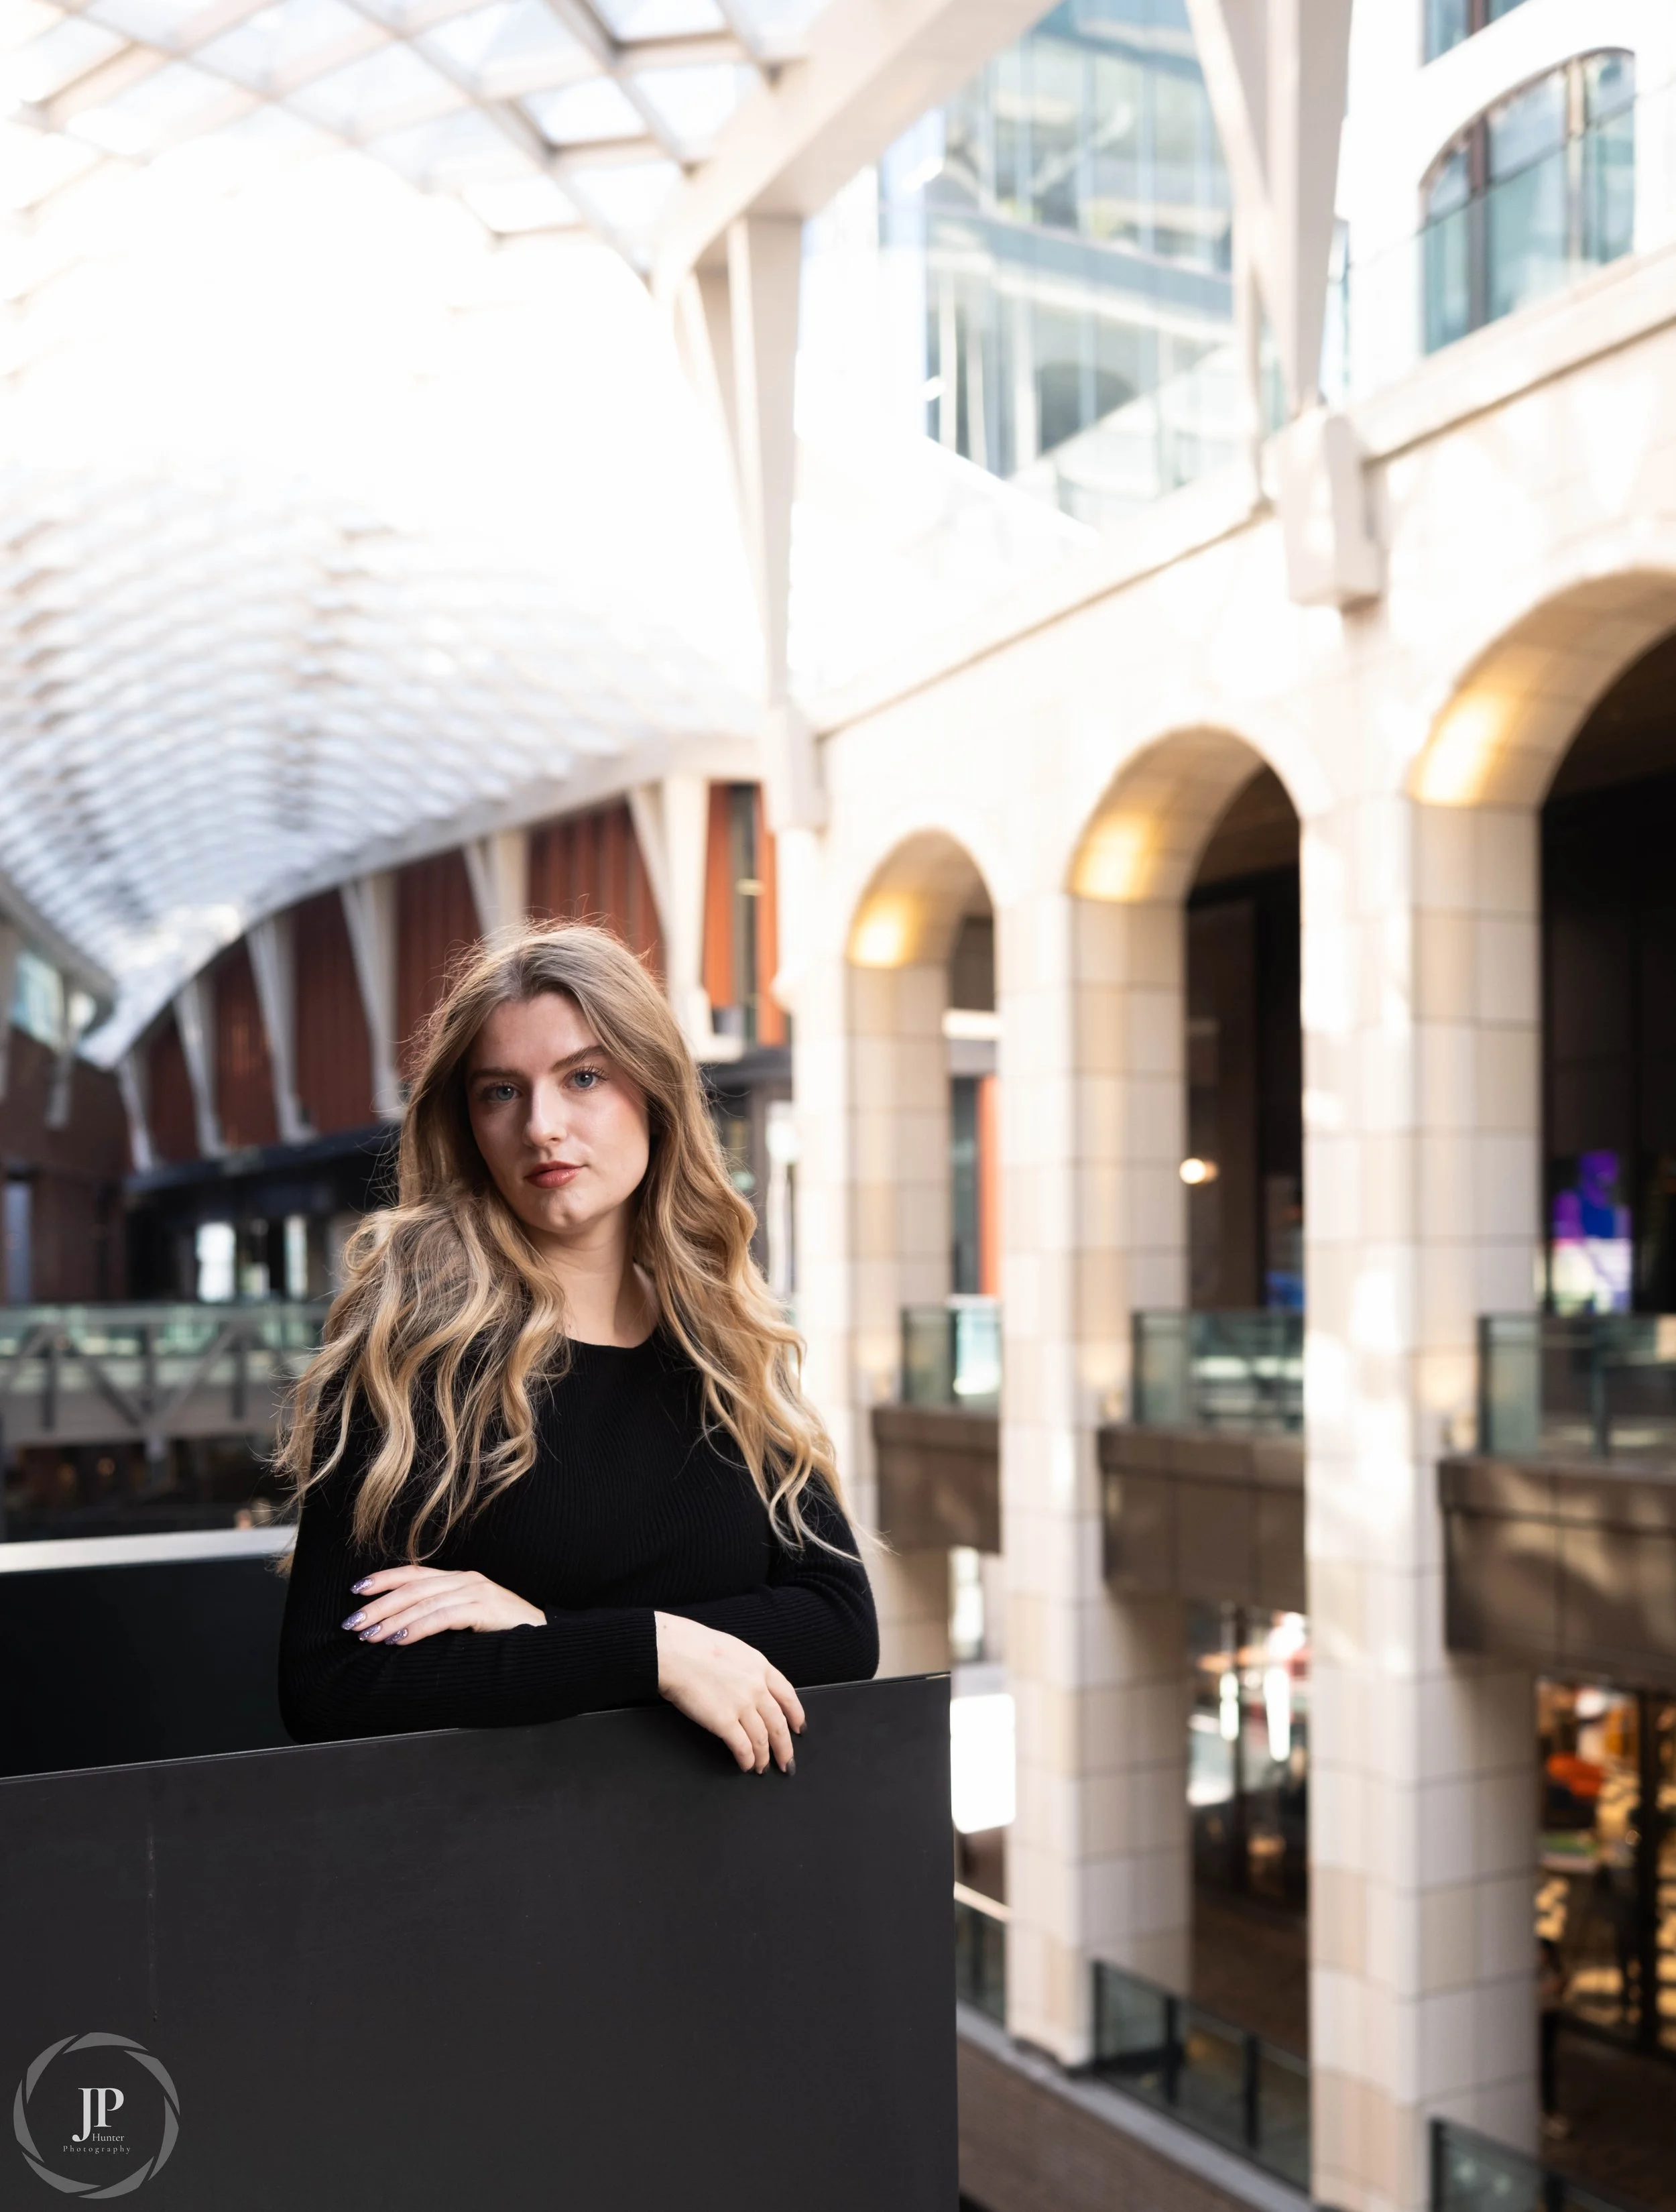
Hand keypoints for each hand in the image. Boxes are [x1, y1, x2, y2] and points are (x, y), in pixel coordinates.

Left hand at [341, 1566, 544, 1645]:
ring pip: (424, 1601)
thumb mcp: (469, 1620)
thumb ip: (442, 1616)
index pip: (414, 1573)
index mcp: (460, 1579)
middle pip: (413, 1587)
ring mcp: (477, 1591)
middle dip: (379, 1605)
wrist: (546, 1639)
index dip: (384, 1579)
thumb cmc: (505, 1634)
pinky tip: (400, 1639)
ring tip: (370, 1635)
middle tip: (352, 1622)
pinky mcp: (485, 1608)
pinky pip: (444, 1616)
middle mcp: (466, 1579)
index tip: (357, 1590)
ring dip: (392, 1619)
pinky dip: (419, 1627)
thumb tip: (401, 1628)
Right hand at [653, 1614, 803, 1774]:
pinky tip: (747, 1766)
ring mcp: (742, 1705)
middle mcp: (756, 1687)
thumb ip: (746, 1668)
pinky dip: (747, 1759)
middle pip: (778, 1723)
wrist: (674, 1652)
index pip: (788, 1696)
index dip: (796, 1715)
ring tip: (763, 1768)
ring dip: (764, 1757)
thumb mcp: (733, 1649)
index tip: (799, 1728)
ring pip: (762, 1738)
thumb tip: (749, 1681)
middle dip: (785, 1746)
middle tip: (787, 1761)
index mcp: (760, 1666)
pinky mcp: (724, 1722)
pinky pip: (742, 1747)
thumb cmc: (694, 1645)